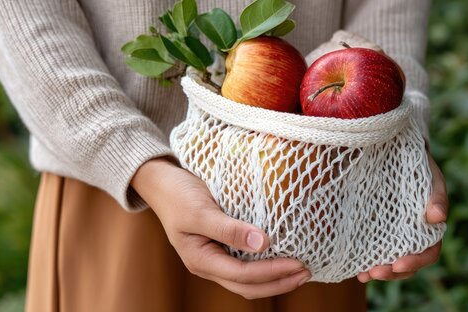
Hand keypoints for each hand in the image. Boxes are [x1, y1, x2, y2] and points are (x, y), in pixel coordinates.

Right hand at [132, 157, 311, 298]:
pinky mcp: (220, 247)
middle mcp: (208, 264)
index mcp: (200, 260)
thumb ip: (229, 229)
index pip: (243, 275)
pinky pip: (245, 264)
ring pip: (247, 280)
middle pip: (247, 286)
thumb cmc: (177, 195)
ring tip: (299, 270)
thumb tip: (262, 244)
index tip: (298, 263)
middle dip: (278, 282)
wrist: (161, 182)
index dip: (272, 273)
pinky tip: (280, 256)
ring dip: (274, 278)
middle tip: (306, 272)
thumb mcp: (200, 211)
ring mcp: (214, 257)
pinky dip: (265, 265)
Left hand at [357, 151, 447, 282]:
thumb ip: (437, 195)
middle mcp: (413, 235)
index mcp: (430, 228)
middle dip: (392, 273)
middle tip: (375, 273)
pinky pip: (373, 249)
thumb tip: (437, 218)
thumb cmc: (418, 166)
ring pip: (391, 261)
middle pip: (407, 264)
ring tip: (364, 275)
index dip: (415, 262)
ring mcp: (394, 234)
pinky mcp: (376, 228)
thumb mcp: (431, 176)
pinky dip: (367, 261)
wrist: (396, 151)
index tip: (398, 265)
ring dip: (379, 272)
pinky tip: (356, 268)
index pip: (428, 252)